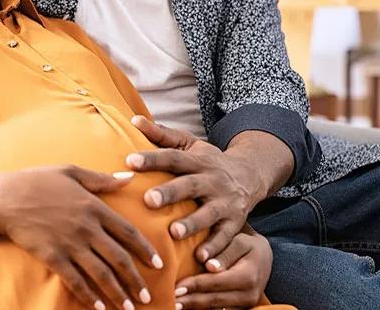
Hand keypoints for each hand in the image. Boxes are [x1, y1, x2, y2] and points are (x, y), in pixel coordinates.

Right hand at [0, 165, 161, 309]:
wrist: (5, 198)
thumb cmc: (38, 181)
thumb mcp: (72, 172)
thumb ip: (102, 179)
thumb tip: (128, 177)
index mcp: (94, 206)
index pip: (128, 232)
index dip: (145, 250)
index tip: (157, 263)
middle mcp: (87, 228)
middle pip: (119, 258)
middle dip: (135, 279)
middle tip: (147, 295)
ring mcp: (70, 244)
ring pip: (101, 274)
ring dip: (117, 293)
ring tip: (129, 308)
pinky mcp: (53, 258)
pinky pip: (76, 281)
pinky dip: (89, 297)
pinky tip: (99, 308)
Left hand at [127, 116, 265, 263]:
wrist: (249, 176)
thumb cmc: (207, 162)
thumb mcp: (189, 145)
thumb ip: (161, 135)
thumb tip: (133, 119)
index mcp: (197, 160)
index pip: (173, 157)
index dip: (152, 158)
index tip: (130, 161)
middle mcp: (212, 180)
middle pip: (189, 185)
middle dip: (170, 193)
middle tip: (148, 200)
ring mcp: (225, 202)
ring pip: (208, 214)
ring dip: (192, 224)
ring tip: (174, 233)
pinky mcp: (235, 223)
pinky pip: (226, 237)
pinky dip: (216, 250)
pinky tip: (204, 261)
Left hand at [174, 225, 272, 308]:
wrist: (264, 257)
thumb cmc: (247, 244)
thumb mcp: (240, 241)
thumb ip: (225, 253)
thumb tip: (209, 267)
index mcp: (248, 275)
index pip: (217, 282)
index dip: (196, 285)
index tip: (176, 287)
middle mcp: (250, 294)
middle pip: (215, 300)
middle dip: (191, 301)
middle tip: (171, 300)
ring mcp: (247, 304)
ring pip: (217, 309)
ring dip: (195, 308)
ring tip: (175, 305)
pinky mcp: (242, 308)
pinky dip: (204, 309)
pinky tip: (189, 307)